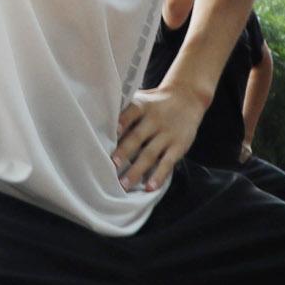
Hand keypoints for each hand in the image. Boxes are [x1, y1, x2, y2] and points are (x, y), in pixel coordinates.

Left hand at [113, 78, 208, 193]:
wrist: (188, 97)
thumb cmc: (155, 102)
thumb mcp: (142, 99)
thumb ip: (125, 110)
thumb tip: (97, 124)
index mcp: (142, 106)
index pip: (130, 113)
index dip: (121, 122)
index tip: (110, 134)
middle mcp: (154, 120)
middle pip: (137, 137)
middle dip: (124, 152)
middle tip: (112, 166)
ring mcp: (167, 134)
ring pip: (150, 154)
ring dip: (137, 170)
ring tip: (125, 184)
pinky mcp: (179, 146)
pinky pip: (168, 162)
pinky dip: (159, 176)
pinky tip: (150, 187)